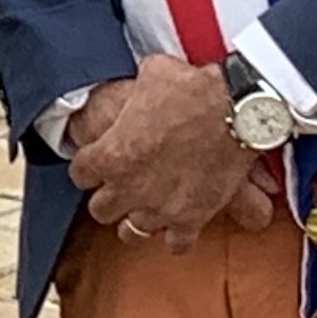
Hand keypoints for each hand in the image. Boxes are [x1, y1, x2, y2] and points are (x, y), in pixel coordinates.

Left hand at [67, 53, 256, 253]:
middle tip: (118, 182)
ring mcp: (161, 208)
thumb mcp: (151, 74)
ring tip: (143, 204)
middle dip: (107, 195)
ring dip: (135, 217)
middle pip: (100, 209)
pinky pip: (176, 244)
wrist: (236, 110)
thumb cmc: (191, 88)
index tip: (97, 158)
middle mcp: (130, 188)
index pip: (80, 173)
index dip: (88, 163)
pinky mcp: (193, 218)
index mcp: (112, 154)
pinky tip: (177, 221)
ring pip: (132, 232)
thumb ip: (137, 90)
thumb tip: (143, 85)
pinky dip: (175, 234)